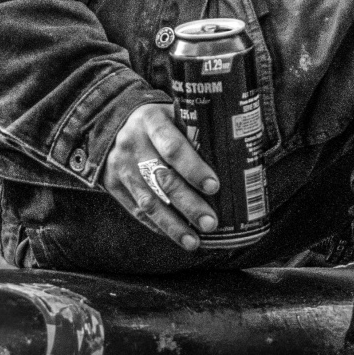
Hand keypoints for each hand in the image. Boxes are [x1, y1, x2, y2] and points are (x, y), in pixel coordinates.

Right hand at [106, 102, 219, 249]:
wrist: (113, 121)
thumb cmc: (158, 119)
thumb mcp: (173, 113)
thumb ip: (196, 130)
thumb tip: (241, 152)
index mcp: (152, 121)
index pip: (173, 147)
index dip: (194, 169)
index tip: (214, 187)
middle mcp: (133, 144)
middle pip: (163, 180)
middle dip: (189, 204)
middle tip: (210, 222)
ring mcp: (121, 166)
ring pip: (148, 201)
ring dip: (173, 224)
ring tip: (194, 241)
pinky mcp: (113, 184)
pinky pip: (137, 210)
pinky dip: (158, 225)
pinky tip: (176, 235)